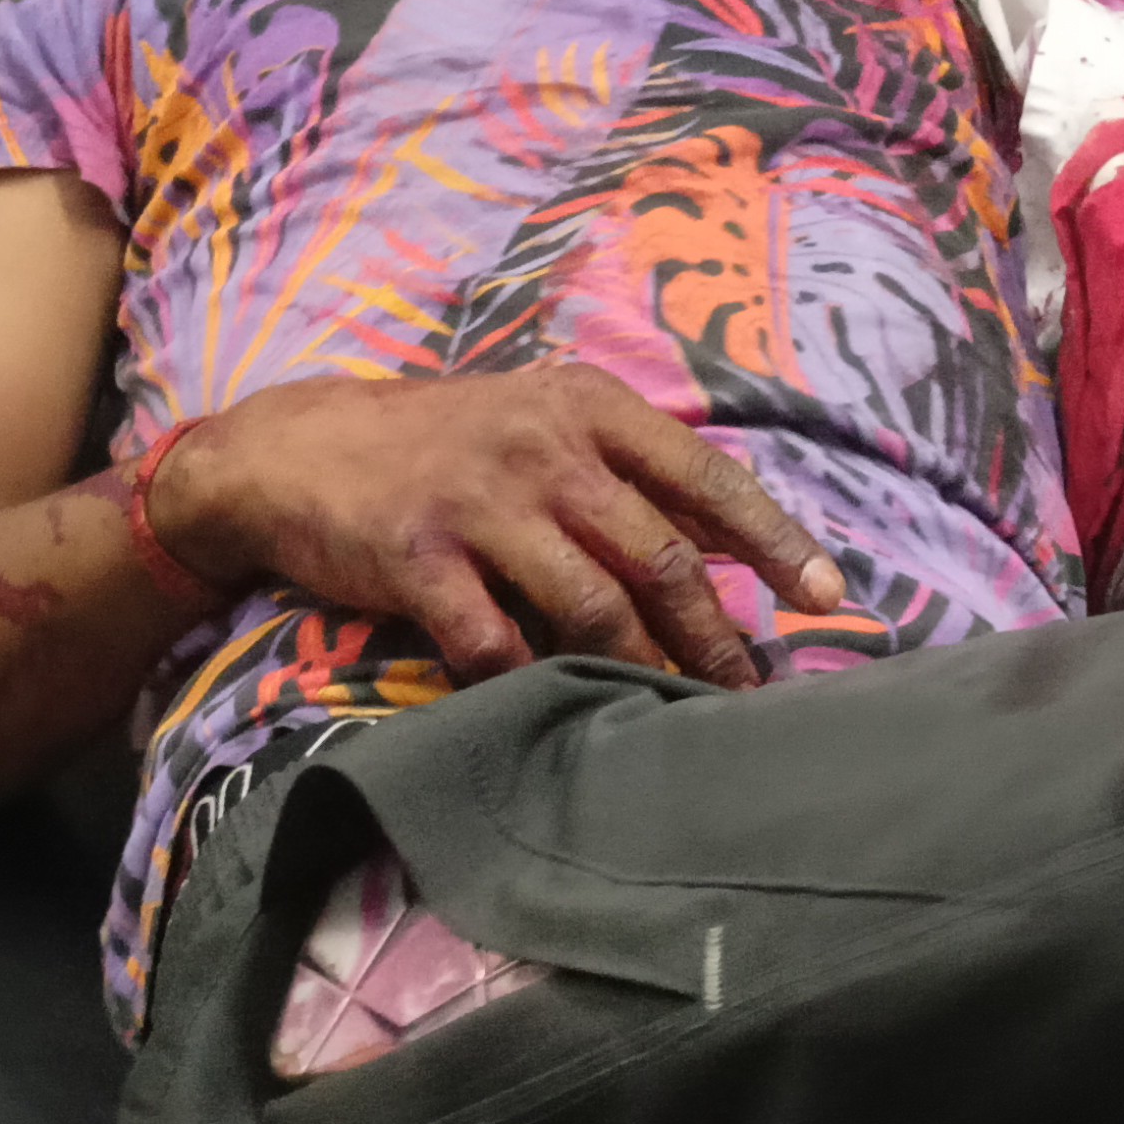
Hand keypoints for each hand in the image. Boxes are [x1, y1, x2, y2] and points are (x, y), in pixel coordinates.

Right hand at [148, 362, 843, 691]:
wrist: (297, 447)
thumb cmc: (444, 442)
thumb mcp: (542, 422)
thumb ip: (628, 472)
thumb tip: (729, 544)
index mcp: (589, 408)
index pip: (706, 476)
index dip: (773, 539)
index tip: (826, 596)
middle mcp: (544, 447)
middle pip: (660, 557)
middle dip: (716, 635)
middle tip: (750, 694)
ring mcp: (480, 501)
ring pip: (591, 605)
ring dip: (644, 670)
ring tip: (676, 716)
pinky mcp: (417, 555)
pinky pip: (491, 640)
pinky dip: (528, 683)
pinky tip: (555, 711)